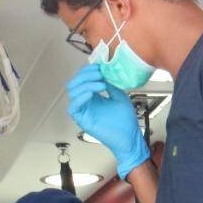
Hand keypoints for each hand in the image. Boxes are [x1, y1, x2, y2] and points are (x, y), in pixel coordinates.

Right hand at [66, 64, 149, 178]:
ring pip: (73, 92)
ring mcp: (83, 111)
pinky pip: (73, 107)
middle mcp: (85, 102)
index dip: (88, 70)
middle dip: (85, 75)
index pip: (82, 79)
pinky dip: (80, 98)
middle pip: (74, 83)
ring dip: (85, 84)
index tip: (100, 66)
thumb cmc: (125, 120)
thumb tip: (104, 72)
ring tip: (100, 84)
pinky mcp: (82, 120)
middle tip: (99, 74)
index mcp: (92, 96)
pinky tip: (91, 94)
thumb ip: (110, 84)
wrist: (129, 137)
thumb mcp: (119, 95)